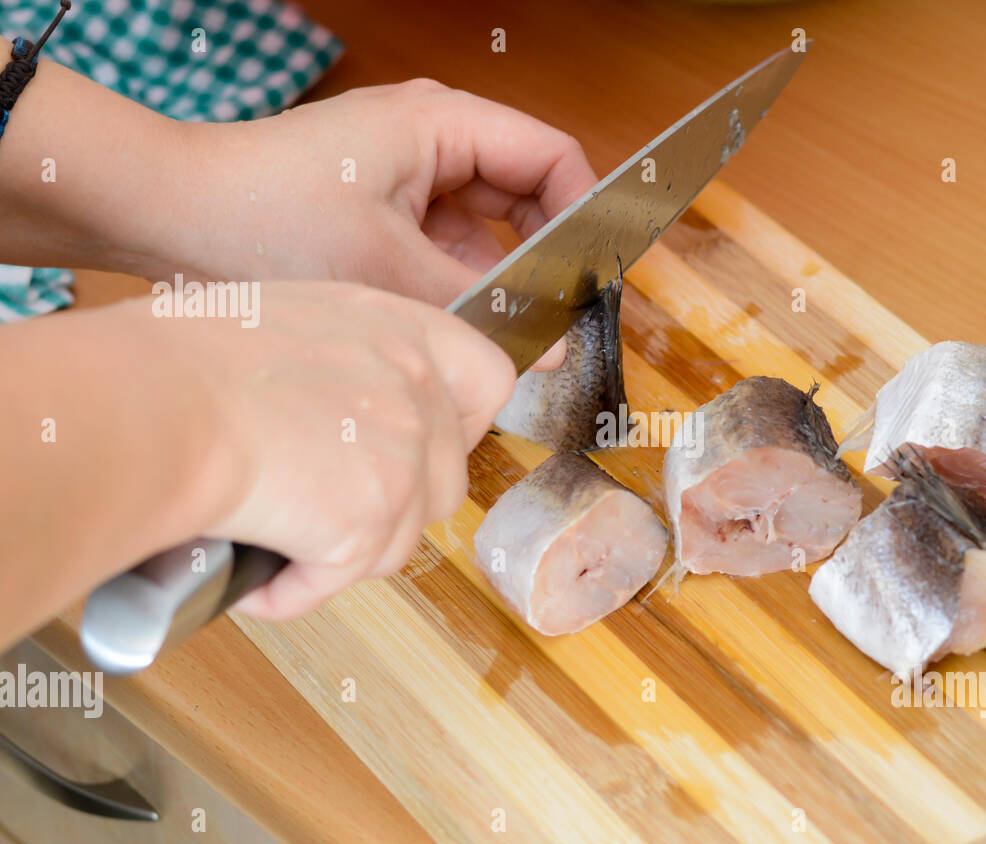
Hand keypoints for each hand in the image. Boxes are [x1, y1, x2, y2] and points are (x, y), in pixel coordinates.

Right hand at [144, 280, 516, 618]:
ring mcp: (402, 461)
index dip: (465, 422)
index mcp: (399, 330)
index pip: (487, 379)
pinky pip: (343, 578)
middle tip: (327, 502)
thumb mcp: (286, 321)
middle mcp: (416, 391)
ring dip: (345, 549)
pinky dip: (296, 588)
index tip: (426, 443)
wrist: (153, 407)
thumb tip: (331, 403)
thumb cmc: (180, 357)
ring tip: (279, 534)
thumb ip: (343, 360)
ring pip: (403, 538)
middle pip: (447, 477)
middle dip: (394, 503)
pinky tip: (255, 576)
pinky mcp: (371, 523)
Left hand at [170, 80, 598, 368]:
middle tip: (556, 319)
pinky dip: (460, 282)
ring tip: (507, 329)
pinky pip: (447, 244)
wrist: (164, 215)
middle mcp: (431, 138)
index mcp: (441, 124)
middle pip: (527, 193)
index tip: (592, 281)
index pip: (551, 158)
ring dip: (500, 276)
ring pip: (487, 227)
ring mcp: (406, 174)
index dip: (584, 216)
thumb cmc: (262, 218)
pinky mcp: (383, 209)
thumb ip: (479, 308)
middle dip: (543, 256)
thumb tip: (552, 348)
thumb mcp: (386, 271)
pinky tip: (460, 324)